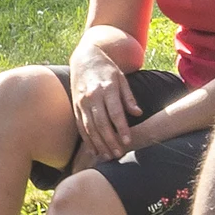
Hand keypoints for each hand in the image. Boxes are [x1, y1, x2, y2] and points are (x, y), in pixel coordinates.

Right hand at [67, 40, 140, 160]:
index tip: (127, 141)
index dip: (121, 128)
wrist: (85, 58)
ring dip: (98, 143)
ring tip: (108, 156)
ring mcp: (82, 102)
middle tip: (118, 154)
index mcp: (107, 88)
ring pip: (90, 127)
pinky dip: (87, 139)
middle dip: (110, 140)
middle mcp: (93, 96)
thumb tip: (138, 113)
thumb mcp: (121, 78)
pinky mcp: (75, 106)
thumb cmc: (107, 69)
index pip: (115, 112)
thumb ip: (129, 97)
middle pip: (101, 123)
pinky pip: (80, 126)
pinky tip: (94, 150)